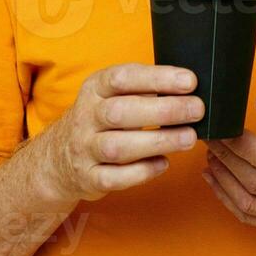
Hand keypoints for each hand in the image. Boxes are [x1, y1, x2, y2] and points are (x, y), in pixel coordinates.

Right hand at [37, 63, 203, 206]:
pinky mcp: (88, 178)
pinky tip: (163, 164)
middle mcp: (85, 117)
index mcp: (94, 89)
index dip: (157, 78)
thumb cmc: (100, 120)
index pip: (122, 77)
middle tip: (197, 110)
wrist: (58, 157)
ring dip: (158, 141)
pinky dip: (142, 172)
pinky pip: (114, 178)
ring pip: (119, 147)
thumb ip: (141, 89)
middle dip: (163, 110)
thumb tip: (188, 88)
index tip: (189, 81)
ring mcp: (84, 149)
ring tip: (189, 137)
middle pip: (121, 112)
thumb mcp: (110, 95)